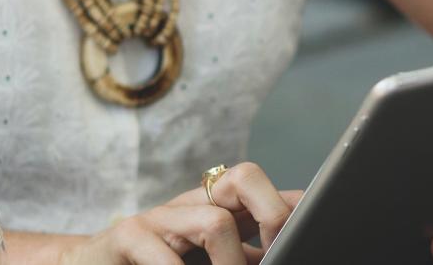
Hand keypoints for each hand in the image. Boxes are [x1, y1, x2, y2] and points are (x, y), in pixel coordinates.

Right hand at [59, 162, 301, 264]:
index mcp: (217, 207)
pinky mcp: (128, 235)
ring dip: (230, 262)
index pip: (264, 189)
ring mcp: (160, 217)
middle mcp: (192, 203)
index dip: (291, 209)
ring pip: (214, 221)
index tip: (303, 240)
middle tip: (275, 255)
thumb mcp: (208, 259)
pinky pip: (162, 252)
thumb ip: (244, 254)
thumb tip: (285, 256)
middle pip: (244, 177)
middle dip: (272, 216)